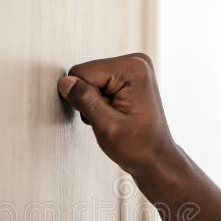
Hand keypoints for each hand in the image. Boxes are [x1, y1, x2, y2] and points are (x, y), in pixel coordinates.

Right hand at [57, 52, 178, 178]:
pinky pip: (98, 85)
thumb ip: (85, 101)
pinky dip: (100, 103)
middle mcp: (135, 62)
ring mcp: (132, 68)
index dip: (82, 98)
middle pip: (86, 74)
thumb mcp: (107, 127)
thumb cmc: (139, 147)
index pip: (82, 72)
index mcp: (132, 69)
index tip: (103, 116)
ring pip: (90, 81)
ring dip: (94, 103)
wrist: (155, 159)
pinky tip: (115, 115)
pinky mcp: (128, 77)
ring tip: (113, 118)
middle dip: (89, 100)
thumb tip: (65, 82)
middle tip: (109, 119)